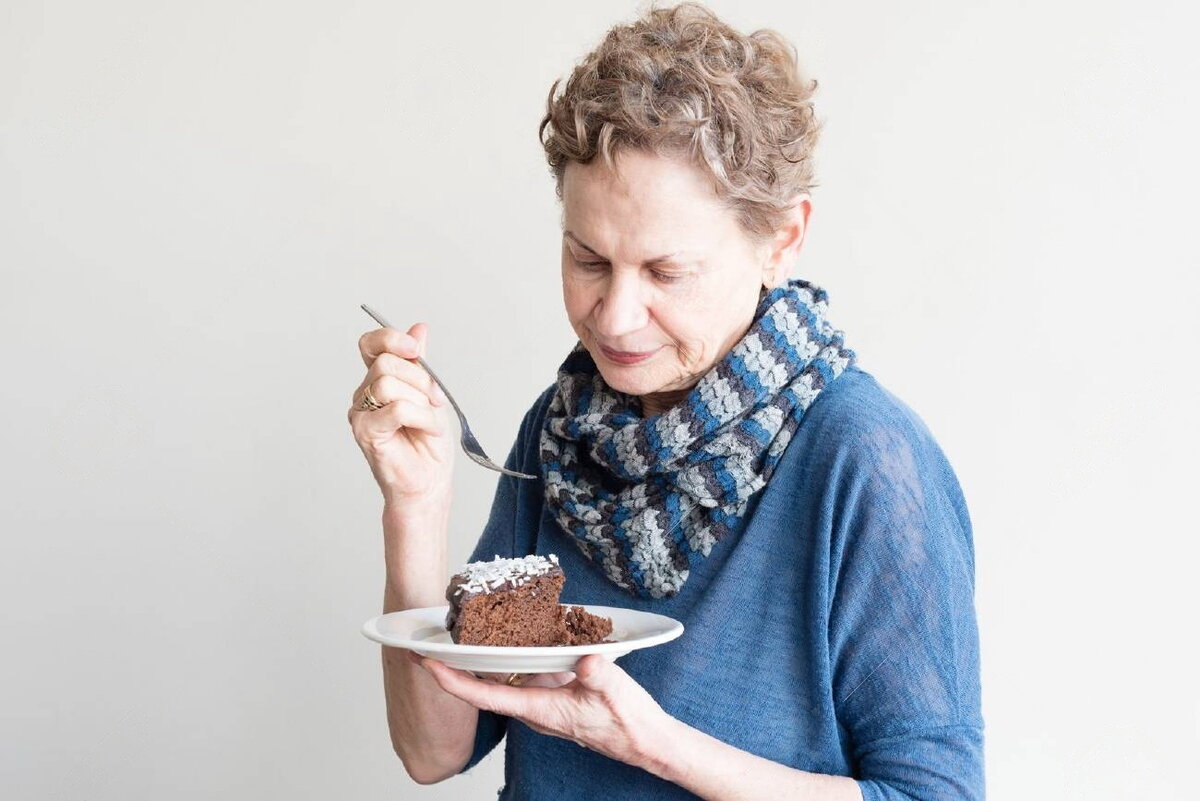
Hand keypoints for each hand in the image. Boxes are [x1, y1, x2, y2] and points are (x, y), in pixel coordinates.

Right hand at [348, 322, 453, 502]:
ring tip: (430, 419)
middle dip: (420, 378)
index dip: (392, 339)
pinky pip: (396, 408)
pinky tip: (429, 429)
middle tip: (435, 399)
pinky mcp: (365, 432)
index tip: (416, 349)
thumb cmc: (427, 444)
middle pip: (386, 363)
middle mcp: (363, 394)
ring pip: (389, 383)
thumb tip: (419, 327)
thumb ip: (420, 364)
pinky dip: (421, 417)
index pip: (371, 345)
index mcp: (377, 380)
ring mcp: (360, 414)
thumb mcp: (430, 395)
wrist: (428, 483)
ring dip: (421, 401)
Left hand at [411, 652, 669, 768]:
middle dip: (458, 666)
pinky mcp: (557, 694)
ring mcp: (545, 701)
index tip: (429, 664)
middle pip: (485, 687)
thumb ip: (597, 676)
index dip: (454, 681)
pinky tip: (516, 635)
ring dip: (484, 659)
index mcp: (540, 710)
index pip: (485, 697)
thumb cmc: (628, 723)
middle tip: (432, 642)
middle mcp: (535, 707)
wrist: (647, 741)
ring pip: (504, 680)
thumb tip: (583, 659)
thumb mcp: (614, 694)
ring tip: (465, 630)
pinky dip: (514, 656)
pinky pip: (526, 674)